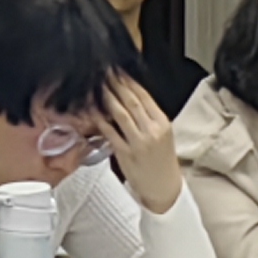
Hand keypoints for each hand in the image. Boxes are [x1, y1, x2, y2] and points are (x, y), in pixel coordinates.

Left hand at [100, 77, 183, 208]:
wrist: (164, 187)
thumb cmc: (161, 159)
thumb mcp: (162, 134)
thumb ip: (147, 116)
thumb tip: (128, 94)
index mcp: (163, 123)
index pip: (144, 96)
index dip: (129, 81)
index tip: (117, 70)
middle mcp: (152, 131)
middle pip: (131, 101)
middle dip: (115, 84)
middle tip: (103, 72)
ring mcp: (139, 142)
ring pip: (120, 114)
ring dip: (107, 97)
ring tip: (97, 85)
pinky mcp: (125, 153)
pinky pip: (110, 132)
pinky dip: (100, 120)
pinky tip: (92, 110)